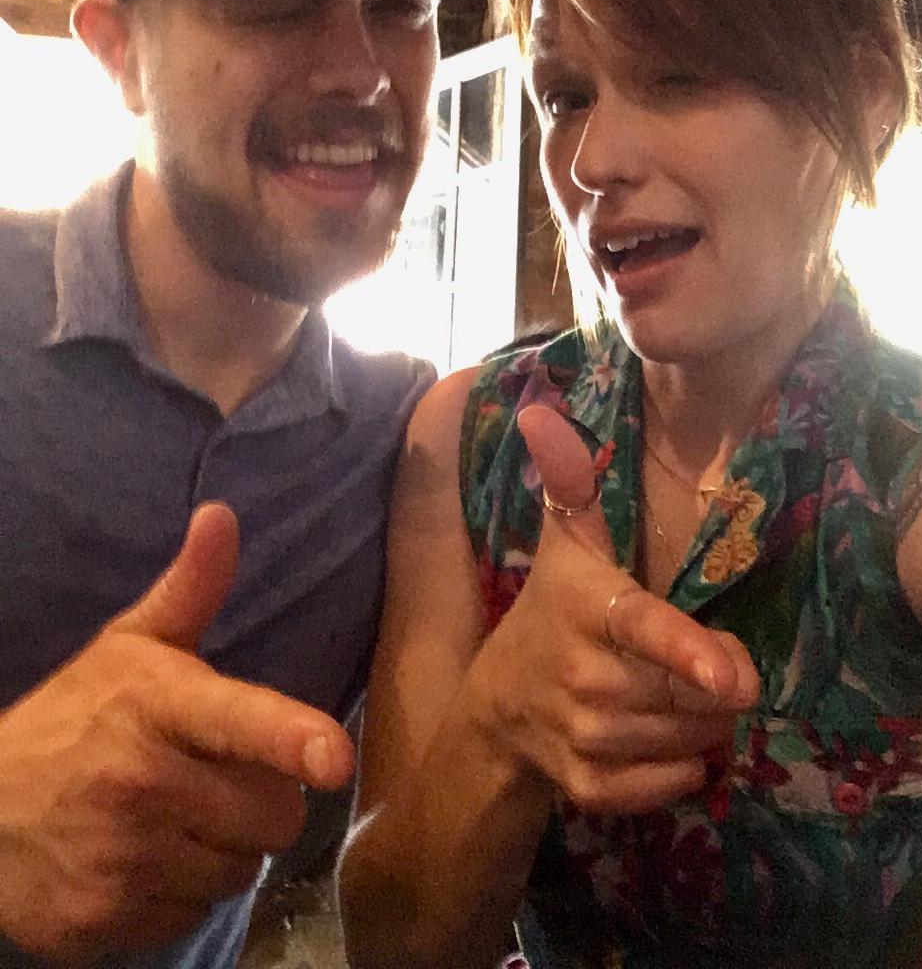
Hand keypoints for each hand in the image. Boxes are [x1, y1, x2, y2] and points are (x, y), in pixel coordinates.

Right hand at [0, 502, 354, 964]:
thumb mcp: (129, 647)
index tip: (334, 758)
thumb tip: (222, 513)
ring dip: (224, 850)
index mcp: (157, 704)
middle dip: (262, 801)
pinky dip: (181, 894)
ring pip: (240, 870)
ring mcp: (121, 859)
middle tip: (218, 780)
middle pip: (275, 814)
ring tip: (179, 819)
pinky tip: (146, 861)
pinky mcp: (105, 923)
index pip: (238, 721)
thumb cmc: (72, 719)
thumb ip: (191, 589)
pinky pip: (194, 916)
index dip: (291, 739)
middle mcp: (142, 782)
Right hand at [467, 405, 758, 815]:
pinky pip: (665, 788)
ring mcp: (582, 735)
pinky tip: (669, 744)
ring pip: (686, 739)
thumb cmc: (552, 610)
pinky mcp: (587, 786)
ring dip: (704, 724)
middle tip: (714, 666)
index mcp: (587, 607)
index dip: (687, 650)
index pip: (642, 629)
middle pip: (688, 692)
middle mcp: (582, 675)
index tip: (732, 672)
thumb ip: (570, 481)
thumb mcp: (566, 544)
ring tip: (685, 697)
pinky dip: (682, 773)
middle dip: (719, 684)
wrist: (496, 708)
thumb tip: (540, 410)